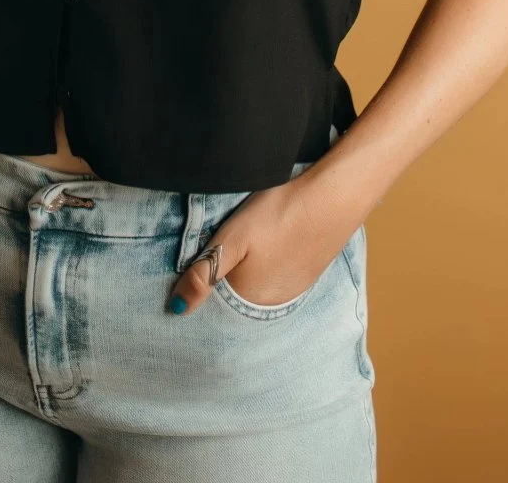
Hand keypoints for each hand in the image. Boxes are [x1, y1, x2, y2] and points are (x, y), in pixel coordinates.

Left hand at [166, 172, 352, 313]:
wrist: (332, 198)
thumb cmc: (277, 215)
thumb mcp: (232, 239)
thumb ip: (204, 274)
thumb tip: (176, 309)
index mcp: (247, 298)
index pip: (213, 304)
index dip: (201, 284)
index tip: (197, 265)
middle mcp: (270, 304)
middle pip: (234, 298)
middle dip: (222, 282)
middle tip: (221, 249)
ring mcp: (291, 290)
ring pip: (255, 289)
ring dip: (245, 275)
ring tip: (242, 248)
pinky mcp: (306, 275)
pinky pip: (276, 279)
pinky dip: (266, 269)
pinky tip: (268, 247)